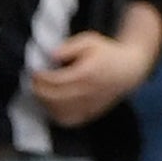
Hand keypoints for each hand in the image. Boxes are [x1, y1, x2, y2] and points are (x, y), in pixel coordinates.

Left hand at [29, 29, 151, 128]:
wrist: (128, 71)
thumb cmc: (107, 53)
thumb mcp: (90, 40)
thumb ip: (70, 47)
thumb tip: (52, 55)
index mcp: (86, 74)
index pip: (56, 81)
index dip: (40, 77)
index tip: (34, 71)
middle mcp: (88, 93)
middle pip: (54, 98)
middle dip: (39, 90)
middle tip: (33, 81)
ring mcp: (89, 106)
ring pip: (59, 112)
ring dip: (45, 103)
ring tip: (40, 91)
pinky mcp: (90, 114)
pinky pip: (68, 120)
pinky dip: (55, 114)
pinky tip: (51, 103)